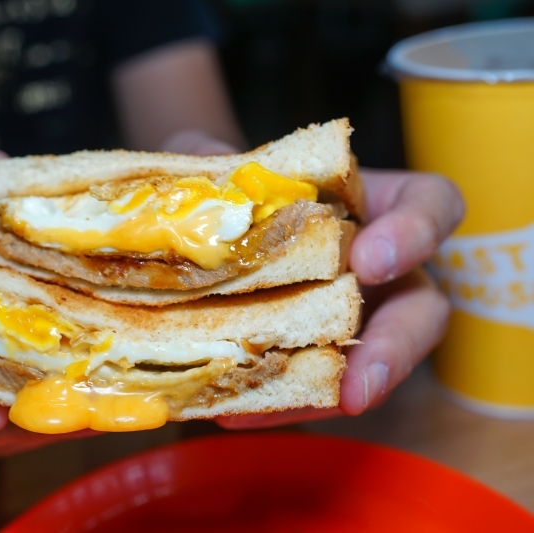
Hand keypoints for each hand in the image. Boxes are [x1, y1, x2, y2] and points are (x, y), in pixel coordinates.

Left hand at [218, 168, 464, 428]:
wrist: (203, 220)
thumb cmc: (229, 183)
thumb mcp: (221, 166)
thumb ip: (216, 170)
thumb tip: (202, 196)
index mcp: (375, 203)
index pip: (430, 206)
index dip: (413, 234)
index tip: (367, 262)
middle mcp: (378, 266)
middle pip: (422, 310)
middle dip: (393, 349)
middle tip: (355, 386)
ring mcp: (351, 315)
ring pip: (369, 364)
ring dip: (328, 396)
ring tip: (279, 412)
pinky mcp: (313, 355)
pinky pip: (312, 389)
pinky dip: (276, 403)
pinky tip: (231, 412)